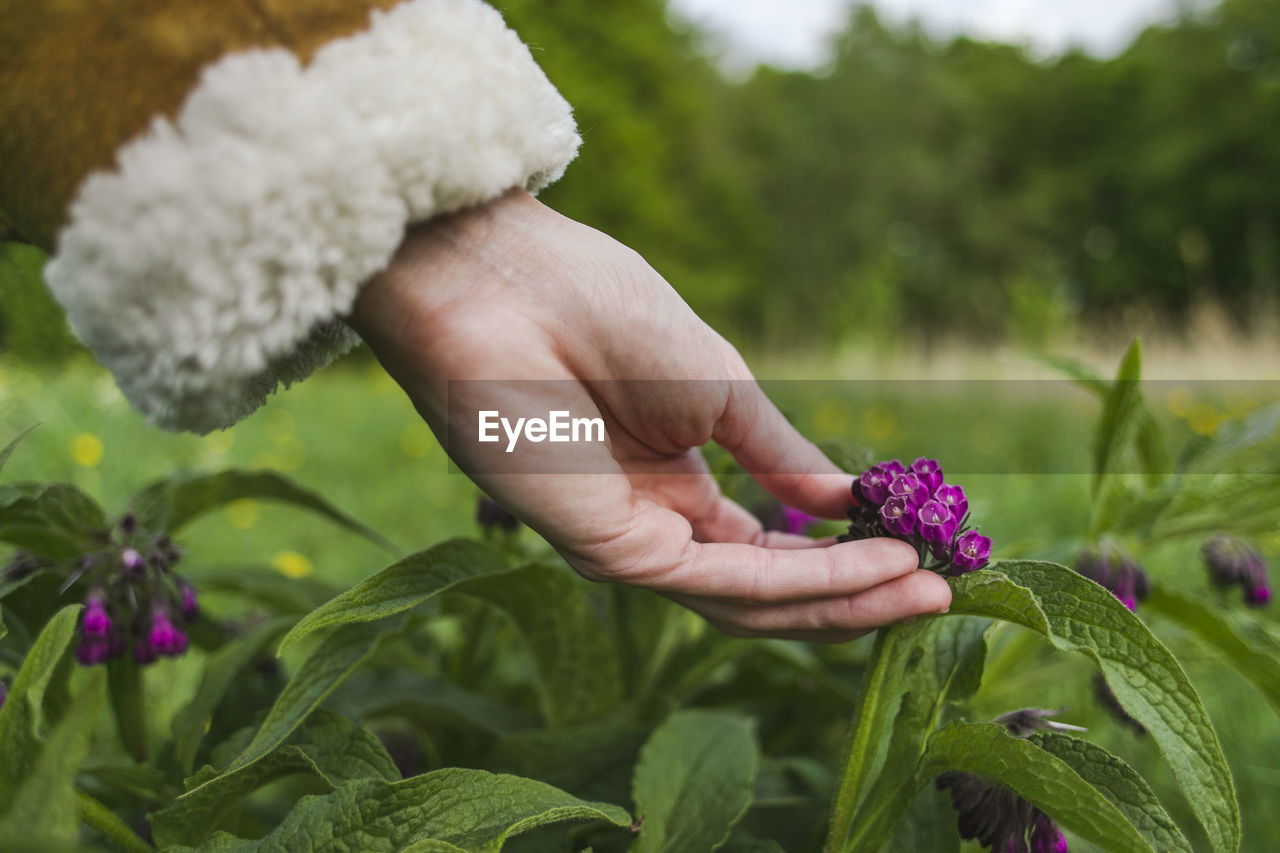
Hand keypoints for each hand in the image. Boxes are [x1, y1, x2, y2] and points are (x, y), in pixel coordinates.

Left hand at [346, 189, 950, 640]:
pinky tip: (862, 566)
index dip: (844, 557)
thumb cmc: (602, 312)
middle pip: (763, 590)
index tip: (922, 550)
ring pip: (745, 602)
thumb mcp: (718, 387)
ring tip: (920, 590)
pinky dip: (793, 581)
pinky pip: (714, 581)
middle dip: (855, 596)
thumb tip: (845, 499)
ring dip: (838, 600)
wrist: (509, 283)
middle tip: (939, 596)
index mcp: (675, 480)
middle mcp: (655, 523)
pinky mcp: (606, 551)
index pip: (768, 547)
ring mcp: (629, 543)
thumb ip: (777, 451)